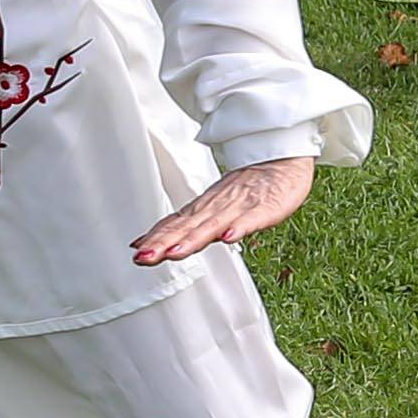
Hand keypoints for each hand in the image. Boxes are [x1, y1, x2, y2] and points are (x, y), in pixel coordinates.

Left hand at [132, 155, 314, 267]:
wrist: (281, 160)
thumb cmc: (249, 186)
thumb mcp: (213, 206)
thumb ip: (186, 226)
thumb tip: (155, 243)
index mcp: (203, 209)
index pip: (174, 225)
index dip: (155, 239)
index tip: (137, 252)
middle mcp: (216, 208)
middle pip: (186, 228)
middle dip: (164, 243)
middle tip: (145, 257)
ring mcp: (240, 207)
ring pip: (213, 225)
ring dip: (193, 240)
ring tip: (177, 253)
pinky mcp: (265, 208)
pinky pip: (251, 219)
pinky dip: (239, 228)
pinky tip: (229, 238)